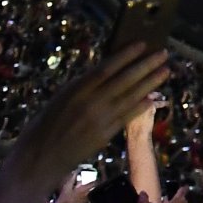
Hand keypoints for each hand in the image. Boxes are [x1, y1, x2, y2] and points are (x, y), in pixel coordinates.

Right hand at [4, 43, 169, 194]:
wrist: (38, 158)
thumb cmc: (45, 125)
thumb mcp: (61, 99)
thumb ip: (83, 87)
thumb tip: (108, 72)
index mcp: (75, 89)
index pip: (106, 67)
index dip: (126, 55)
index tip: (142, 44)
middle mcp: (89, 102)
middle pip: (124, 80)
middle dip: (146, 65)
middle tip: (164, 54)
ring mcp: (99, 119)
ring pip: (130, 97)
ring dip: (150, 83)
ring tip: (165, 71)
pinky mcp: (104, 136)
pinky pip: (127, 117)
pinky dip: (141, 106)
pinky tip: (153, 97)